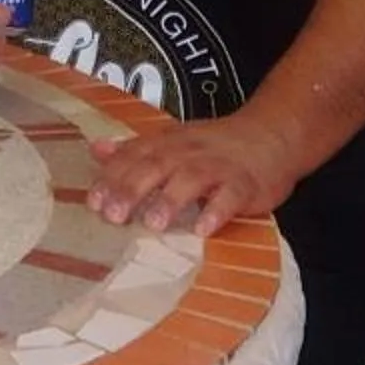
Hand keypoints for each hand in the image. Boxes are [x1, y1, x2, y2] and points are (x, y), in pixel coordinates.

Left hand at [86, 112, 297, 236]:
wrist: (272, 135)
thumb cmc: (215, 146)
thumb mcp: (173, 141)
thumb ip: (135, 149)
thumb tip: (96, 150)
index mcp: (168, 142)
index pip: (135, 156)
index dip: (113, 177)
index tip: (92, 202)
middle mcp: (189, 151)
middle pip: (157, 166)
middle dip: (133, 189)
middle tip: (113, 215)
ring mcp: (218, 166)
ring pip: (192, 179)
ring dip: (171, 200)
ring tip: (153, 223)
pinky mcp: (246, 184)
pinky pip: (231, 196)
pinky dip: (217, 211)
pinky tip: (204, 229)